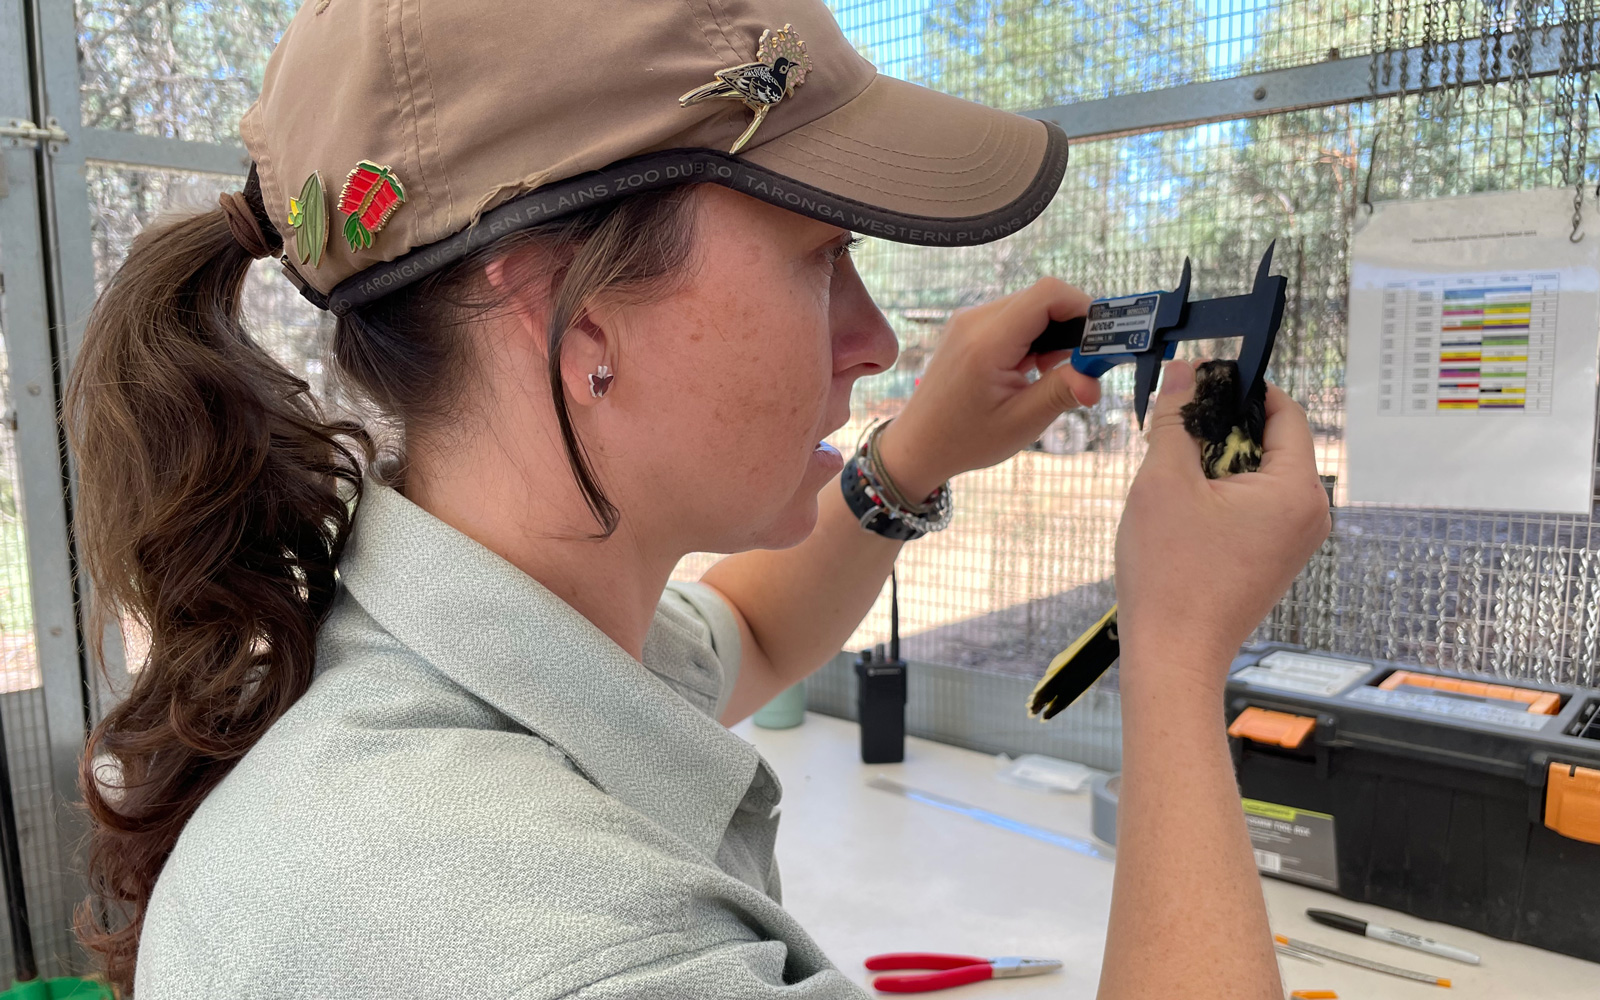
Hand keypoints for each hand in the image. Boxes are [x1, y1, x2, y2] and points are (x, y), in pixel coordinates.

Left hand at [873, 278, 1102, 498]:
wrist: (917, 445)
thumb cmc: (965, 440)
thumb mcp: (1021, 422)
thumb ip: (1061, 392)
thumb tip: (1096, 379)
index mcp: (987, 342)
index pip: (1047, 295)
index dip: (1083, 308)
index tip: (1101, 340)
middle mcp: (975, 321)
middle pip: (1041, 297)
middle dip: (1072, 324)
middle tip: (1081, 364)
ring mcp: (969, 321)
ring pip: (1029, 306)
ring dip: (1052, 332)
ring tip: (1049, 373)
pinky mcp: (969, 328)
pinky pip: (1013, 317)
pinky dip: (1033, 336)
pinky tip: (1031, 369)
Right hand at [1114, 360, 1330, 691]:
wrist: (1172, 654)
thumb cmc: (1171, 577)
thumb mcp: (1163, 480)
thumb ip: (1174, 418)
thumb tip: (1182, 373)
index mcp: (1297, 490)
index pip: (1285, 411)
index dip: (1242, 387)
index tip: (1202, 379)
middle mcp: (1309, 514)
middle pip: (1271, 442)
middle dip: (1221, 429)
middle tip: (1175, 429)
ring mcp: (1295, 540)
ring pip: (1258, 475)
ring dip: (1217, 464)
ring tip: (1172, 475)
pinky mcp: (1275, 559)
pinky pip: (1255, 507)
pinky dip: (1221, 495)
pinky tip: (1182, 508)